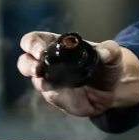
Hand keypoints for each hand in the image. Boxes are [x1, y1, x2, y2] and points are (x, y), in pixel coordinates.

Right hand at [17, 32, 138, 116]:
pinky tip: (72, 95)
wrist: (113, 87)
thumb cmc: (106, 64)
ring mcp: (51, 82)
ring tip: (52, 84)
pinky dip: (62, 97)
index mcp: (55, 45)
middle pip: (25, 62)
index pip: (33, 41)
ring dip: (44, 84)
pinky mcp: (58, 98)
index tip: (40, 51)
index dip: (32, 45)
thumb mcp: (112, 53)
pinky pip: (55, 99)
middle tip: (37, 70)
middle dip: (28, 66)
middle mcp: (48, 64)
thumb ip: (110, 50)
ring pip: (38, 83)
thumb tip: (104, 52)